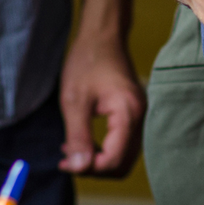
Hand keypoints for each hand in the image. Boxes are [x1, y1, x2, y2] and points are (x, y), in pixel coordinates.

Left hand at [58, 29, 145, 175]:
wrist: (102, 35)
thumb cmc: (87, 62)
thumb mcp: (75, 101)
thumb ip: (78, 137)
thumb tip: (79, 168)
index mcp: (128, 113)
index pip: (114, 160)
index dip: (89, 169)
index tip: (64, 162)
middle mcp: (140, 115)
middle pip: (123, 162)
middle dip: (95, 168)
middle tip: (68, 160)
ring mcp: (139, 113)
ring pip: (124, 155)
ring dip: (99, 160)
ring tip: (72, 152)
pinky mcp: (133, 111)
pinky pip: (123, 142)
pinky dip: (105, 149)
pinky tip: (83, 141)